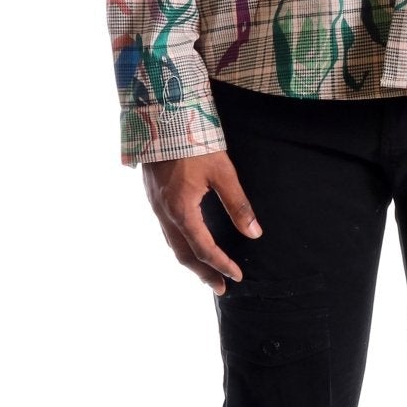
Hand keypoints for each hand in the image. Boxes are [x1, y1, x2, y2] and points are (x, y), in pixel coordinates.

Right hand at [141, 150, 262, 296]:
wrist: (161, 118)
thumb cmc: (193, 142)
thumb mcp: (222, 173)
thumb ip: (238, 204)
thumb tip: (254, 233)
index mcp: (181, 211)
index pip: (203, 249)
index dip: (221, 265)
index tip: (238, 276)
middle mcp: (164, 213)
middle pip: (183, 254)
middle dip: (202, 273)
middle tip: (220, 288)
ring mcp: (155, 205)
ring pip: (172, 243)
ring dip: (190, 260)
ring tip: (206, 271)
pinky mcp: (153, 196)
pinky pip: (166, 230)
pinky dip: (180, 244)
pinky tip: (188, 241)